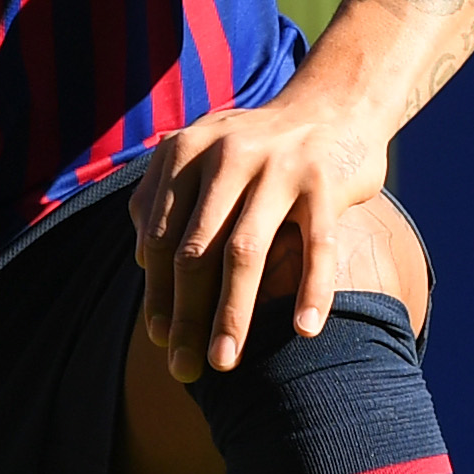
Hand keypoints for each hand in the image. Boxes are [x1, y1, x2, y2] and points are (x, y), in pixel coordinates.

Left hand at [132, 87, 389, 378]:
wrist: (334, 104)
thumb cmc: (259, 149)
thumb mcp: (204, 157)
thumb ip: (168, 200)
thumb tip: (140, 264)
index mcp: (185, 153)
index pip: (159, 237)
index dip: (157, 293)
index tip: (160, 340)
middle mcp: (226, 157)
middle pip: (195, 251)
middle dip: (186, 316)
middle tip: (184, 369)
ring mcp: (277, 167)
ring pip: (246, 252)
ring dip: (232, 314)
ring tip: (225, 362)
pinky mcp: (325, 180)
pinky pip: (317, 246)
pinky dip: (311, 291)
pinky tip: (304, 332)